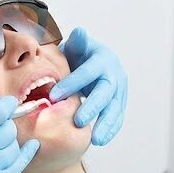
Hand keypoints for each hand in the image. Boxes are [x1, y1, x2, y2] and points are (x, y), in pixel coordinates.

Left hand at [49, 27, 127, 145]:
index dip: (72, 83)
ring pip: (114, 108)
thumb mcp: (77, 45)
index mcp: (101, 59)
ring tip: (95, 140)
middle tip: (78, 121)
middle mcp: (114, 75)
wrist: (95, 61)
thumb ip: (77, 42)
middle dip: (92, 107)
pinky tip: (101, 140)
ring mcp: (119, 90)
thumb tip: (79, 32)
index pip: (87, 72)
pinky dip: (111, 129)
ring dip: (105, 124)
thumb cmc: (81, 54)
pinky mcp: (119, 103)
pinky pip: (117, 117)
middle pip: (105, 92)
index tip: (54, 96)